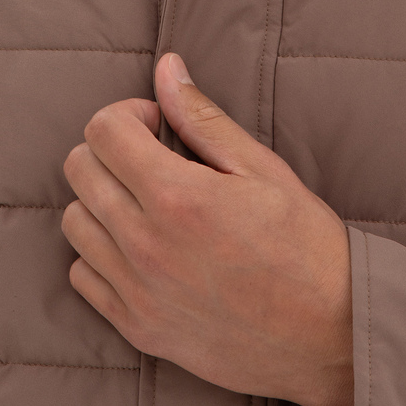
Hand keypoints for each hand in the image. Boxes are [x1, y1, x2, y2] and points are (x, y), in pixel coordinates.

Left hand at [61, 52, 353, 405]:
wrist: (331, 337)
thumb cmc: (306, 246)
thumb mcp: (262, 170)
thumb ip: (203, 118)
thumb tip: (166, 69)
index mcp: (177, 197)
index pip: (103, 130)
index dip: (129, 114)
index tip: (157, 125)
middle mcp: (146, 245)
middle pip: (80, 170)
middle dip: (110, 150)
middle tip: (151, 158)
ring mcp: (138, 292)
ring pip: (74, 222)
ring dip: (102, 200)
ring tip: (146, 203)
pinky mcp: (138, 328)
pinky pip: (83, 276)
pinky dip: (101, 254)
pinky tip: (140, 247)